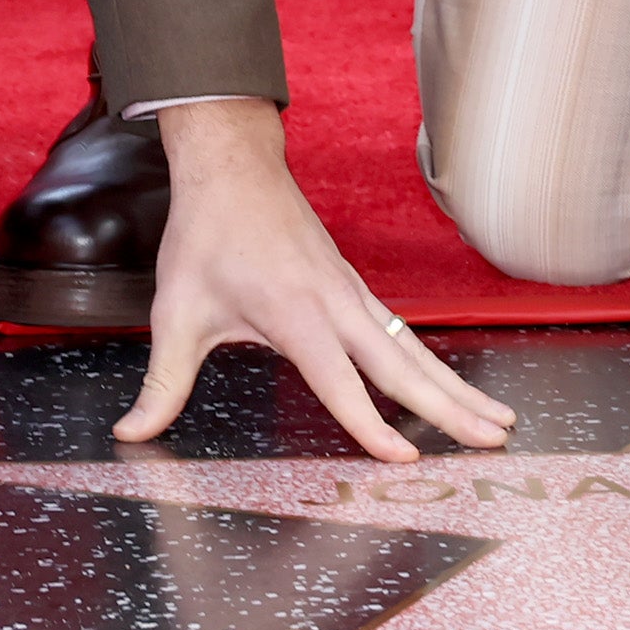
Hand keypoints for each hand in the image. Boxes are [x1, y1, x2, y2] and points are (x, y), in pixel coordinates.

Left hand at [117, 98, 513, 464]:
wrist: (233, 167)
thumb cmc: (205, 236)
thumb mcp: (176, 312)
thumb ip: (162, 382)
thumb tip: (131, 434)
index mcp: (295, 313)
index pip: (341, 382)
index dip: (370, 426)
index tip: (404, 462)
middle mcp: (335, 303)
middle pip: (403, 365)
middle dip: (451, 406)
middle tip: (497, 439)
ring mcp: (352, 292)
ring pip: (413, 348)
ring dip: (457, 385)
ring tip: (498, 418)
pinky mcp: (354, 287)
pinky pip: (401, 332)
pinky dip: (433, 362)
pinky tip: (451, 385)